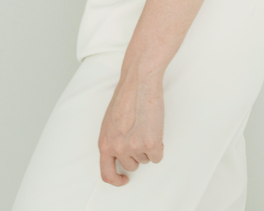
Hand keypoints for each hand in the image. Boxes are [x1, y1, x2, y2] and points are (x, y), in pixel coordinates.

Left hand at [97, 67, 164, 186]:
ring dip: (148, 147)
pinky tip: (154, 129)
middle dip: (137, 154)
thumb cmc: (125, 97)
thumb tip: (118, 156)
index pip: (107, 175)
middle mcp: (117, 148)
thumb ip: (112, 141)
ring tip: (145, 126)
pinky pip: (157, 157)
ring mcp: (134, 147)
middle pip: (132, 166)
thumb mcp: (109, 122)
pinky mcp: (151, 144)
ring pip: (146, 159)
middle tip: (139, 133)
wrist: (139, 82)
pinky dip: (159, 146)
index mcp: (104, 143)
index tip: (125, 178)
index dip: (117, 180)